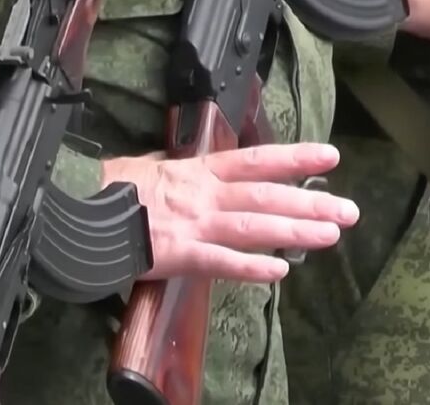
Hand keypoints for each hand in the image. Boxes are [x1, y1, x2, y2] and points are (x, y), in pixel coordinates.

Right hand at [101, 143, 358, 282]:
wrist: (81, 209)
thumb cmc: (112, 188)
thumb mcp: (147, 166)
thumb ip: (175, 168)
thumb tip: (186, 165)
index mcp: (196, 171)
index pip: (254, 161)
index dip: (293, 157)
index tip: (329, 156)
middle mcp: (202, 194)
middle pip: (265, 196)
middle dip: (309, 201)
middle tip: (348, 210)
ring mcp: (193, 223)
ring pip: (252, 225)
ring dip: (293, 230)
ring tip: (329, 235)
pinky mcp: (178, 254)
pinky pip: (219, 262)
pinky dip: (249, 267)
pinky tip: (277, 273)